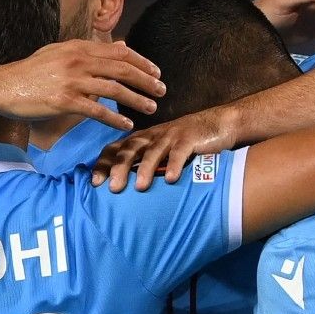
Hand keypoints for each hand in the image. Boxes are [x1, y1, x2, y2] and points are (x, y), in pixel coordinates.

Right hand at [0, 40, 163, 132]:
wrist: (3, 86)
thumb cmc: (32, 71)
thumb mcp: (60, 52)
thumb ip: (89, 50)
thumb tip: (120, 46)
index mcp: (79, 47)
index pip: (119, 53)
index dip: (142, 63)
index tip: (156, 72)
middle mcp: (79, 61)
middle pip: (122, 69)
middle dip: (146, 80)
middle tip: (162, 90)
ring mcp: (73, 81)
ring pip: (114, 89)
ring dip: (136, 99)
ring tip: (151, 107)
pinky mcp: (65, 101)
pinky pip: (97, 110)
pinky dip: (115, 118)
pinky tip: (127, 125)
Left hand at [90, 107, 239, 192]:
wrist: (220, 123)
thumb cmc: (185, 143)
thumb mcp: (161, 151)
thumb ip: (143, 165)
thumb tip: (122, 189)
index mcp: (142, 139)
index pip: (116, 149)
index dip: (103, 164)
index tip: (94, 183)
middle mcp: (153, 136)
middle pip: (130, 150)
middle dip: (119, 168)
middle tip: (112, 188)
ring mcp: (171, 136)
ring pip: (154, 151)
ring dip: (146, 169)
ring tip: (139, 187)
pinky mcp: (190, 138)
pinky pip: (181, 152)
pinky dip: (176, 165)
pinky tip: (172, 180)